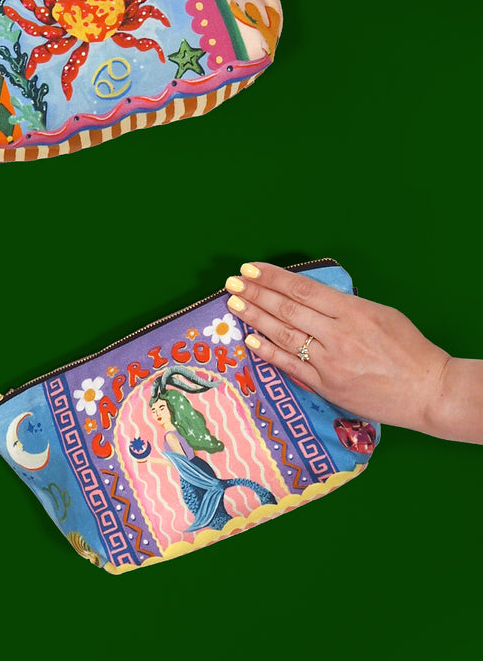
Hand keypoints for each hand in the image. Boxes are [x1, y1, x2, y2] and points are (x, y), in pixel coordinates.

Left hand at [226, 261, 452, 435]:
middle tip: (232, 283)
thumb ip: (343, 307)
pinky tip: (250, 339)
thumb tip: (309, 298)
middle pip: (288, 309)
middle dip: (256, 293)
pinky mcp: (326, 385)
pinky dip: (267, 351)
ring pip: (284, 334)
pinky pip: (290, 365)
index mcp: (354, 311)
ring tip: (234, 304)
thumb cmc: (408, 350)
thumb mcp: (381, 314)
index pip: (303, 289)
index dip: (273, 278)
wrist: (427, 391)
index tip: (250, 269)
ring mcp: (330, 361)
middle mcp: (339, 334)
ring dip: (255, 317)